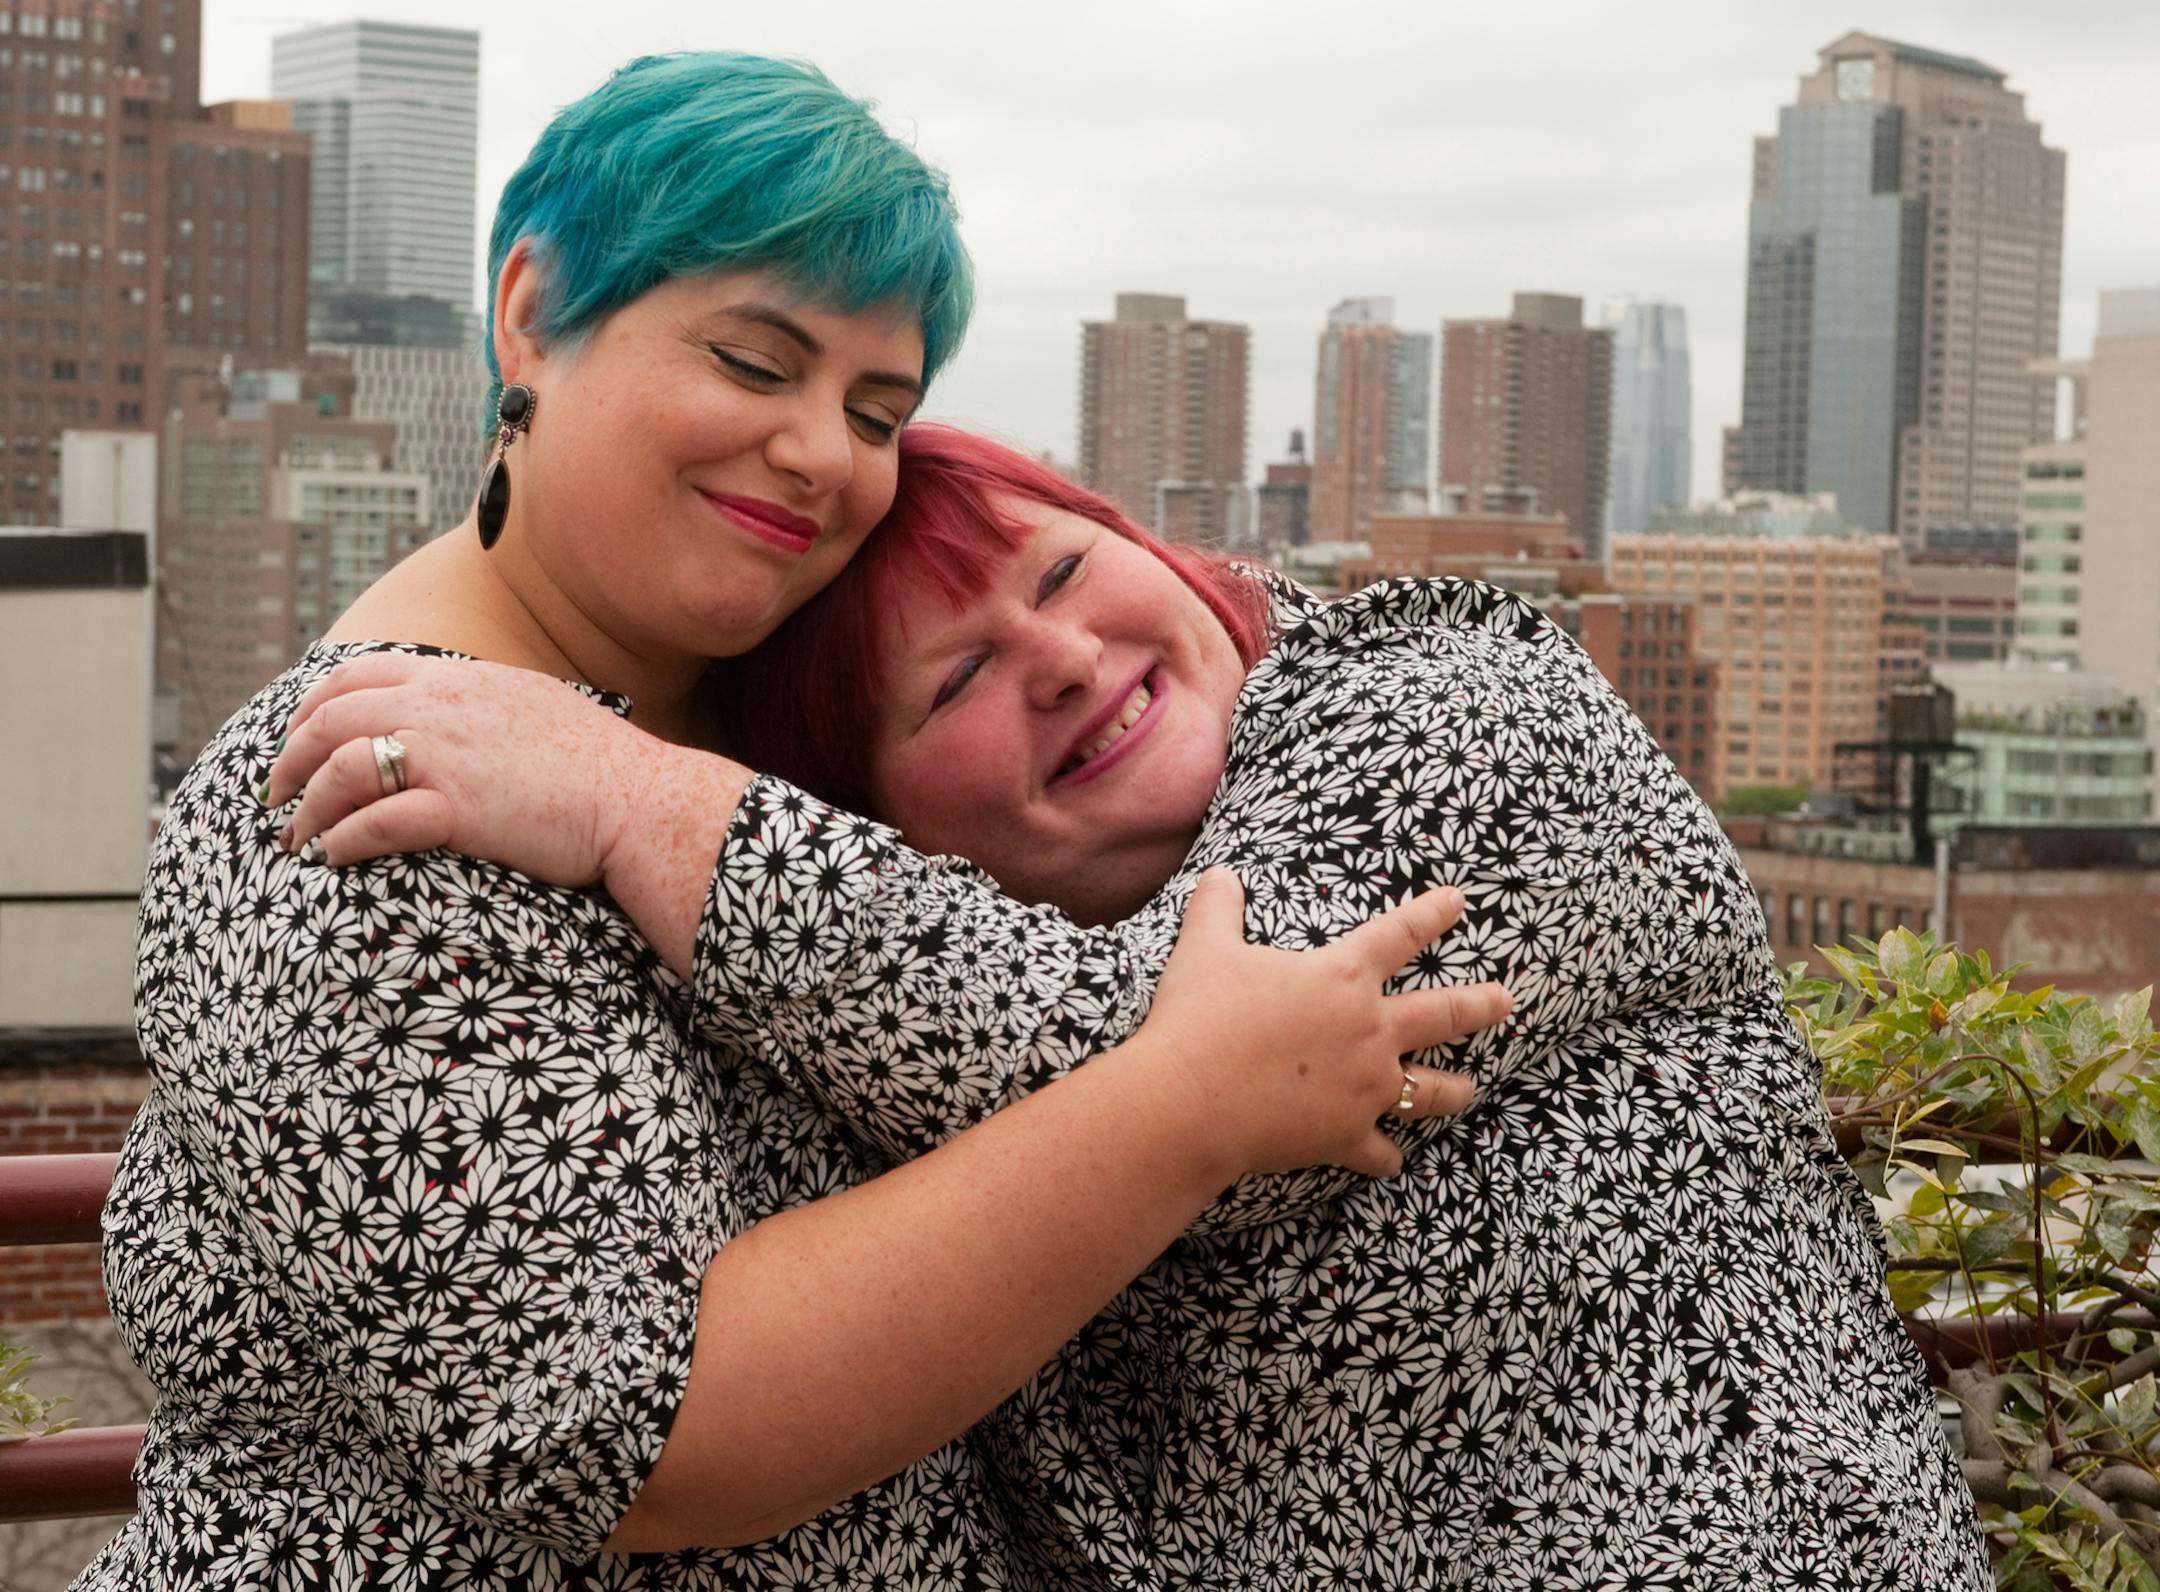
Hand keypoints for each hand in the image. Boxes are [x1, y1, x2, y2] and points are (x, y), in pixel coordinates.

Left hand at [265, 652, 670, 886]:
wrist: (642, 799)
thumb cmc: (599, 764)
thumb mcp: (533, 704)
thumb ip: (481, 703)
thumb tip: (455, 716)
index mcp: (458, 677)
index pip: (356, 673)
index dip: (312, 707)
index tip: (296, 739)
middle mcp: (441, 707)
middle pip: (331, 719)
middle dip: (290, 759)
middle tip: (276, 796)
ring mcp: (446, 756)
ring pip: (340, 769)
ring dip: (306, 808)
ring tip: (295, 839)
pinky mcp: (457, 809)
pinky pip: (373, 822)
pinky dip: (341, 840)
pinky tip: (333, 857)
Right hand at [1147, 870, 1510, 1180]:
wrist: (1190, 1100)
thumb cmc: (1199, 1018)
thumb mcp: (1205, 948)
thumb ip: (1218, 908)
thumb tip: (1220, 874)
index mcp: (1342, 977)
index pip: (1399, 935)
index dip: (1431, 915)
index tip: (1459, 903)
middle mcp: (1369, 1030)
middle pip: (1443, 1014)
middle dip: (1480, 1006)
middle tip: (1507, 1002)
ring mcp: (1365, 1088)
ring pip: (1430, 1090)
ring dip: (1453, 1090)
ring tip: (1471, 1091)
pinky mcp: (1346, 1137)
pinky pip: (1380, 1152)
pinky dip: (1386, 1157)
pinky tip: (1391, 1161)